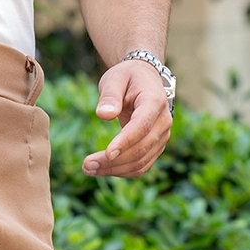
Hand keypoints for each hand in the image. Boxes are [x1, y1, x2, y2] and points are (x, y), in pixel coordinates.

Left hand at [83, 59, 171, 178]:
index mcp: (154, 101)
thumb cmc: (127, 77)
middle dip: (113, 161)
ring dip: (114, 170)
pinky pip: (140, 167)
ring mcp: (161, 137)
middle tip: (86, 165)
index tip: (106, 153)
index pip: (141, 126)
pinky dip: (121, 172)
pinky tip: (102, 169)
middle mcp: (163, 122)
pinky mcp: (155, 148)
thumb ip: (109, 95)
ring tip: (89, 169)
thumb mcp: (115, 78)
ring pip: (140, 163)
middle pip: (140, 149)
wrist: (144, 80)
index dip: (125, 142)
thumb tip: (104, 115)